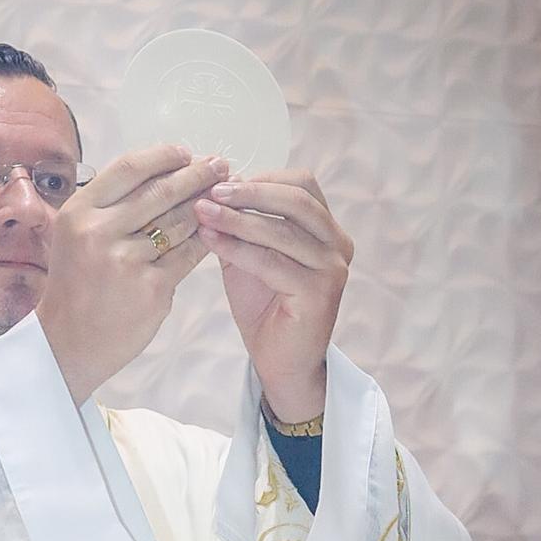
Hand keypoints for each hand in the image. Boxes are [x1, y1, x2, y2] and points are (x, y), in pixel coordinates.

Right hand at [37, 146, 228, 402]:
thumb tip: (161, 173)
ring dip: (206, 205)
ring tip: (222, 195)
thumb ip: (109, 207)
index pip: (129, 168)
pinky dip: (204, 241)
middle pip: (161, 191)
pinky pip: (187, 256)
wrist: (69, 343)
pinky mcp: (151, 288)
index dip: (162, 156)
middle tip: (220, 164)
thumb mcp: (75, 236)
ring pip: (179, 222)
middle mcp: (100, 232)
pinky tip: (216, 232)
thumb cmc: (76, 286)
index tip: (185, 152)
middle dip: (196, 174)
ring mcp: (127, 261)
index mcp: (79, 213)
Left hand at [194, 170, 352, 422]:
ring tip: (203, 213)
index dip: (261, 178)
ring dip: (237, 219)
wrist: (280, 361)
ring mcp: (332, 269)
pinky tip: (211, 242)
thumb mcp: (250, 257)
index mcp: (327, 230)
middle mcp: (338, 244)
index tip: (220, 182)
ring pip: (282, 230)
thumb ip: (240, 226)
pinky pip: (272, 262)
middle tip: (210, 193)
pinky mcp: (318, 293)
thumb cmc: (265, 309)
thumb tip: (212, 190)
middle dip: (249, 192)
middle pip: (296, 199)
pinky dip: (238, 249)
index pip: (302, 184)